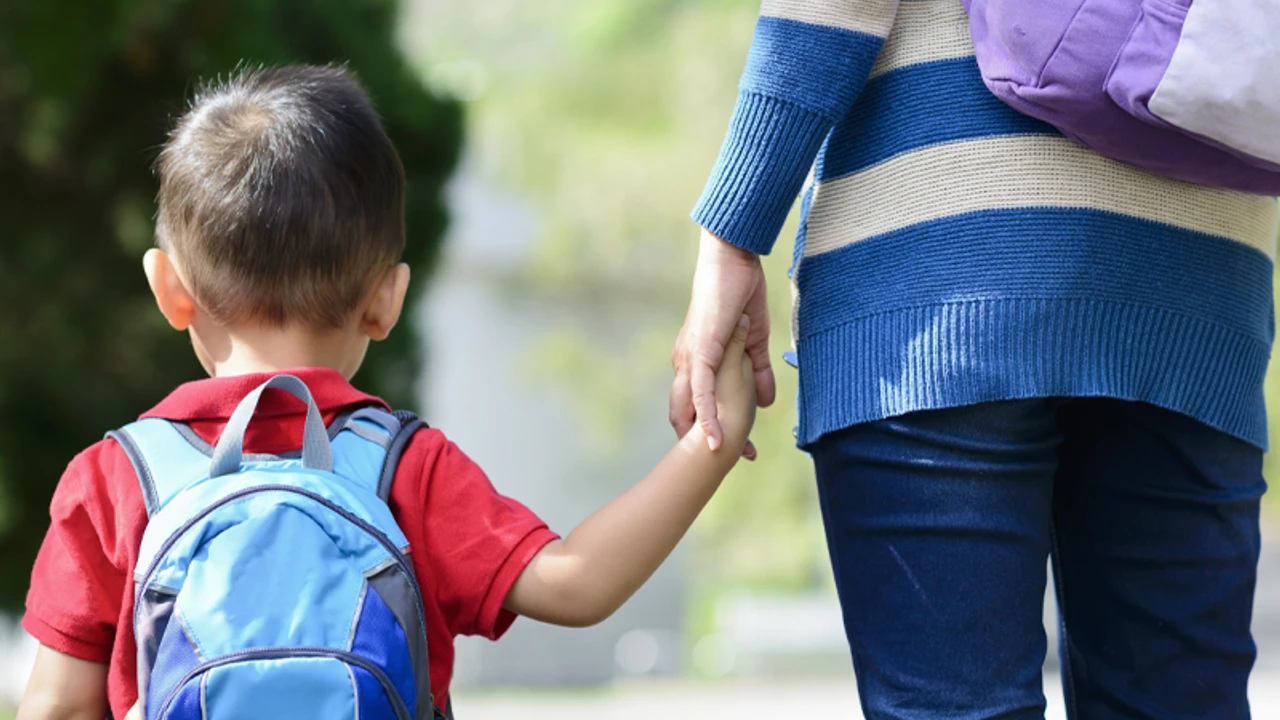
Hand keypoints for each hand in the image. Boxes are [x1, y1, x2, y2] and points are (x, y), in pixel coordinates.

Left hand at [670, 229, 774, 456]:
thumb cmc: (738, 293)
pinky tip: (715, 440)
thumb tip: (767, 401)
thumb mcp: (754, 341)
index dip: (713, 431)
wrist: (731, 259)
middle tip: (731, 463)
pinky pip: (701, 392)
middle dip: (705, 443)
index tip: (734, 454)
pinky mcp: (701, 351)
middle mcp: (686, 365)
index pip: (699, 406)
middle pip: (687, 416)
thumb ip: (759, 371)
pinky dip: (708, 417)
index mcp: (697, 362)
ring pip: (692, 409)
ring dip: (706, 438)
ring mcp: (691, 359)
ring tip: (722, 463)